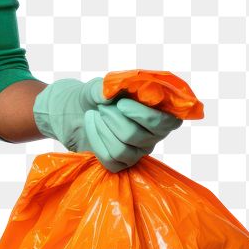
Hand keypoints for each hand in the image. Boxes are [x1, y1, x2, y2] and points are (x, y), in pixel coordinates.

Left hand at [33, 77, 183, 172]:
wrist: (81, 108)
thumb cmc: (101, 95)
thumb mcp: (102, 85)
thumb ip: (106, 86)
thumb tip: (107, 95)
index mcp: (160, 113)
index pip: (166, 122)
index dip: (143, 115)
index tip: (121, 104)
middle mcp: (154, 135)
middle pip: (137, 136)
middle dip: (113, 118)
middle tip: (102, 106)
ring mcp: (138, 152)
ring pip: (122, 150)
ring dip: (102, 128)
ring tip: (94, 114)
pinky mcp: (121, 163)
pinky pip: (109, 159)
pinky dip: (95, 139)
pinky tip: (91, 124)